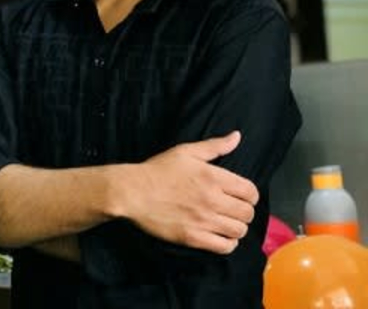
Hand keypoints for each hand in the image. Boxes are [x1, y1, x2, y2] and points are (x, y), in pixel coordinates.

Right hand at [120, 131, 258, 253]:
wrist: (134, 191)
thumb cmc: (159, 169)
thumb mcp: (186, 151)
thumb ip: (215, 146)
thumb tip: (237, 137)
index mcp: (212, 177)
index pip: (250, 192)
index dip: (250, 194)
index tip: (242, 195)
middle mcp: (212, 200)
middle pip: (247, 213)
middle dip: (244, 210)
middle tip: (234, 208)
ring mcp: (203, 220)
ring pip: (238, 231)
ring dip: (237, 227)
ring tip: (227, 222)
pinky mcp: (193, 237)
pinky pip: (224, 247)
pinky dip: (228, 243)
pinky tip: (221, 235)